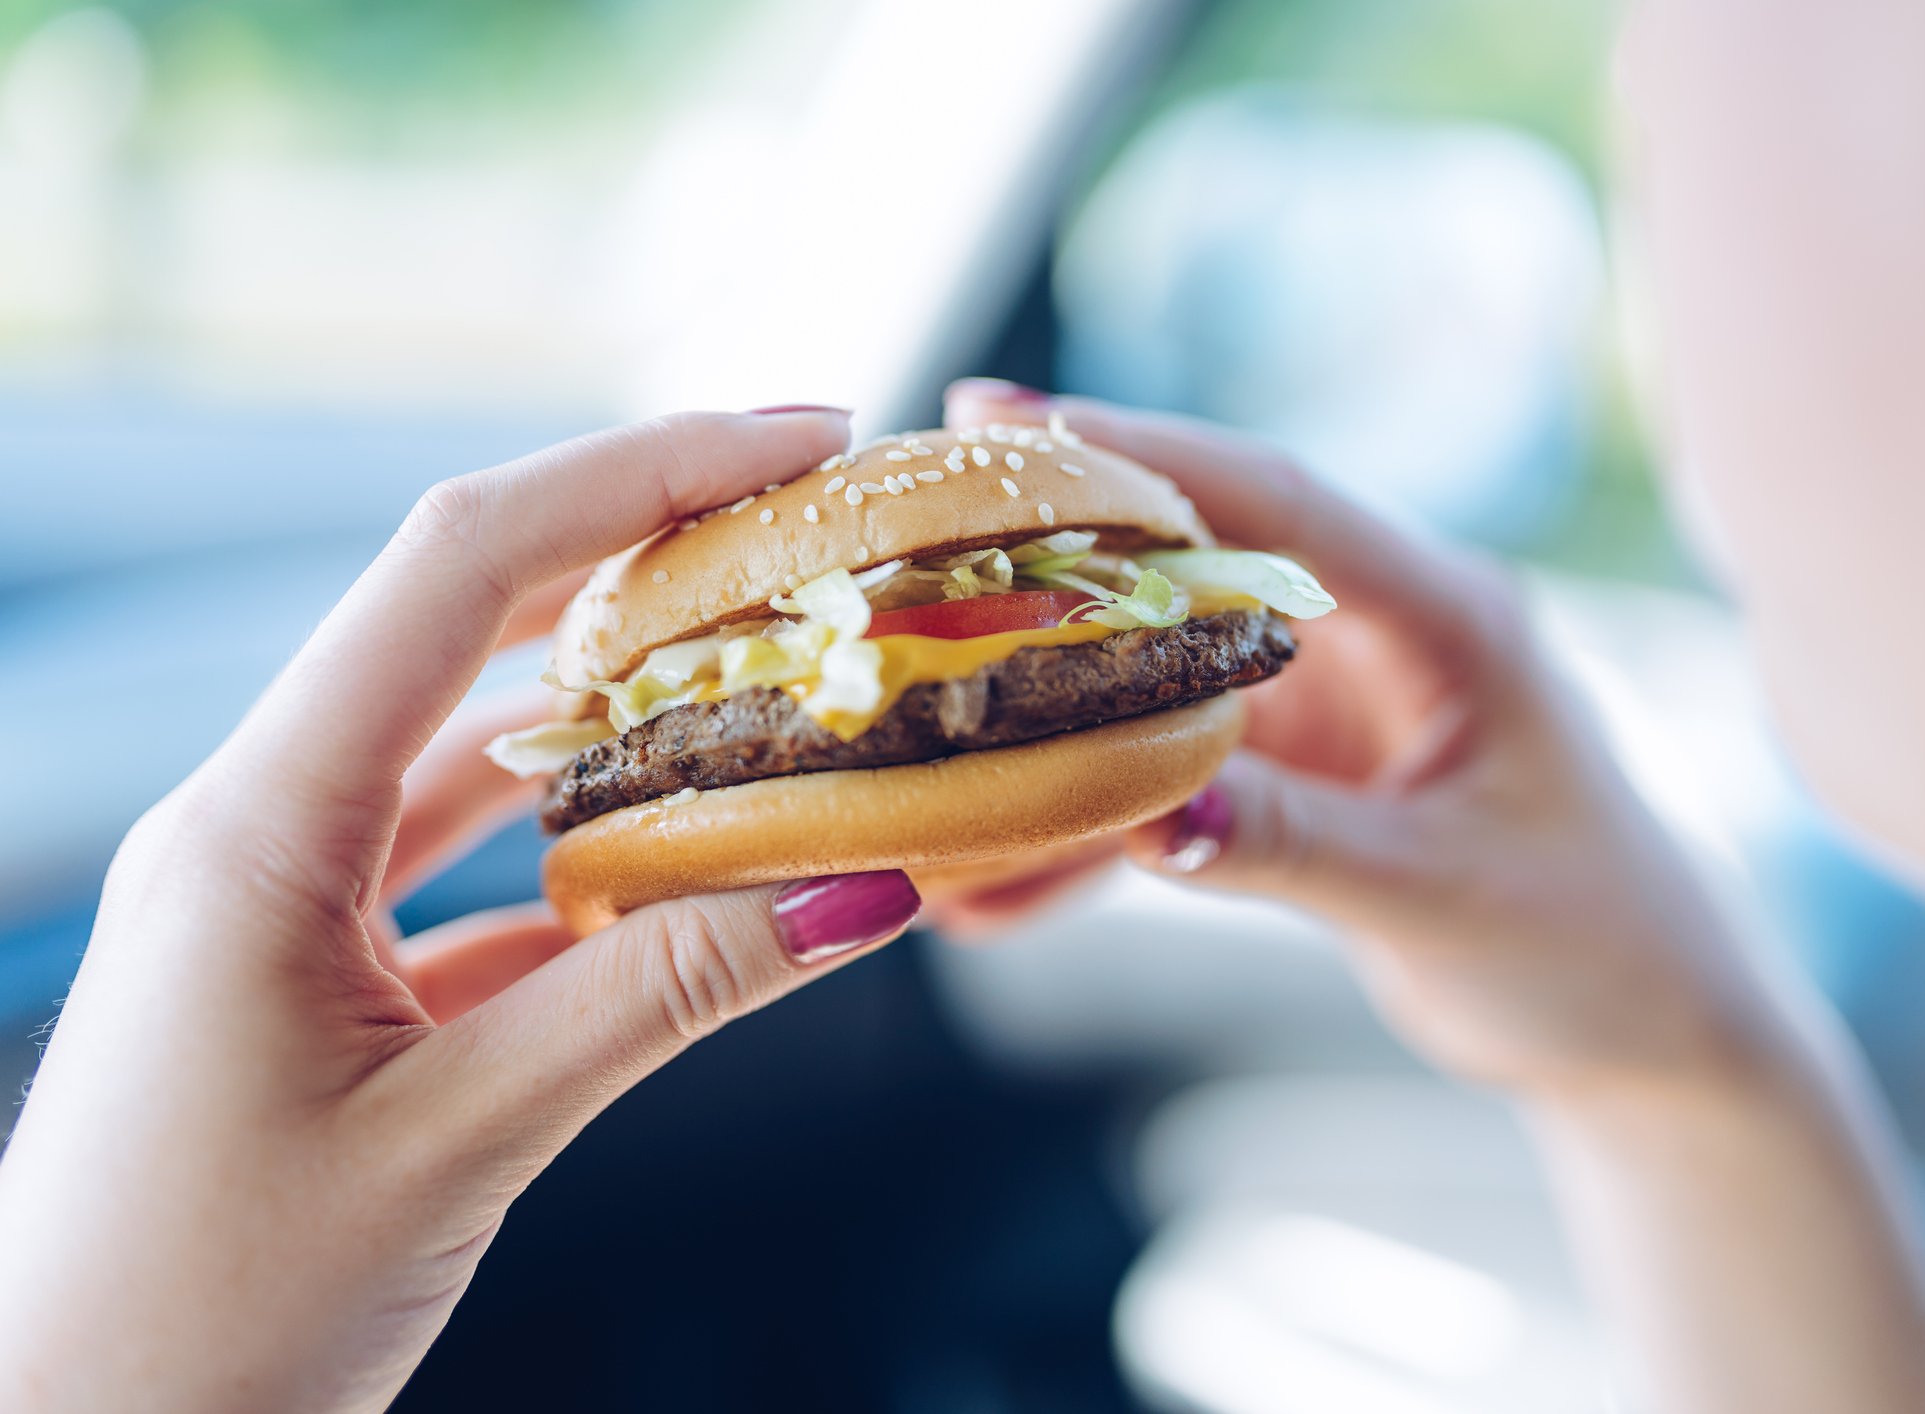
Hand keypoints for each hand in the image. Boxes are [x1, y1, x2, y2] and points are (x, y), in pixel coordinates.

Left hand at [0, 410, 922, 1413]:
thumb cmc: (196, 1326)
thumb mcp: (457, 1144)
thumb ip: (661, 1001)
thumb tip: (864, 895)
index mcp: (257, 826)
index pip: (458, 570)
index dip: (636, 475)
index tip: (797, 435)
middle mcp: (263, 830)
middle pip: (470, 621)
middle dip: (645, 554)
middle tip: (811, 521)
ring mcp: (287, 903)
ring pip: (477, 748)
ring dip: (625, 704)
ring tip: (777, 668)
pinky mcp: (320, 981)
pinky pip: (472, 868)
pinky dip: (591, 847)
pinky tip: (693, 848)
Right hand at [945, 384, 1924, 1413]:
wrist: (1651, 1036)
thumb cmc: (1596, 947)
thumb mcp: (1443, 895)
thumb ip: (1297, 844)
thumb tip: (1147, 814)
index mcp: (1447, 617)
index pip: (1277, 500)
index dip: (1140, 453)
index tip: (1005, 422)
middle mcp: (1380, 636)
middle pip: (1190, 570)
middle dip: (1050, 564)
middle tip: (907, 539)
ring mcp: (1333, 705)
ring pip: (1158, 686)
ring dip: (1052, 725)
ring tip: (922, 750)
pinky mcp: (1304, 777)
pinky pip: (1173, 784)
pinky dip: (1096, 832)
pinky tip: (1001, 892)